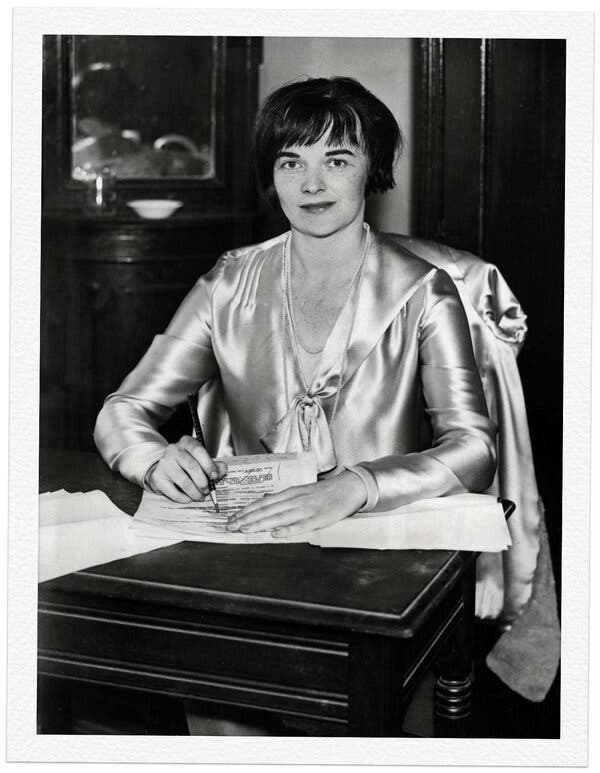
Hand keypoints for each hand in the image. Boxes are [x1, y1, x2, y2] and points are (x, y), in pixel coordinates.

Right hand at [146, 435, 226, 503]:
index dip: (208, 464)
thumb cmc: (187, 465)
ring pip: (184, 481)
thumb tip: (223, 469)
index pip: (198, 450)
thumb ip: (214, 465)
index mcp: (186, 442)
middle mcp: (173, 450)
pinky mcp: (157, 477)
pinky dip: (184, 498)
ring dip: (195, 493)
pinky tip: (189, 498)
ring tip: (200, 496)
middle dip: (203, 482)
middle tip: (207, 490)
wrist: (164, 469)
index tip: (215, 476)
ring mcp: (164, 463)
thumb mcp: (201, 461)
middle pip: (192, 467)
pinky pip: (174, 492)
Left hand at [226, 470, 366, 537]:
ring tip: (244, 529)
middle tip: (230, 526)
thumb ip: (282, 498)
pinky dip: (287, 530)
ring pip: (278, 517)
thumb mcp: (300, 491)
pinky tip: (275, 533)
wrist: (347, 488)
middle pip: (266, 510)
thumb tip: (264, 501)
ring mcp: (305, 510)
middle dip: (246, 519)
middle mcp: (294, 500)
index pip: (263, 503)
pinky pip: (300, 526)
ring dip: (260, 524)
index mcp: (290, 494)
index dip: (246, 511)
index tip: (232, 518)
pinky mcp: (317, 519)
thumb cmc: (323, 492)